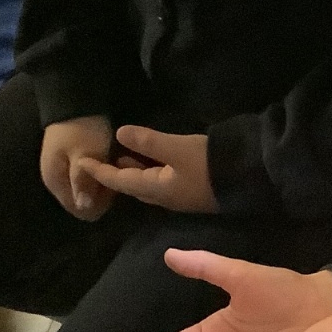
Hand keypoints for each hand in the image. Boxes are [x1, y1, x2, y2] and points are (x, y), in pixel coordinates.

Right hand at [40, 116, 115, 219]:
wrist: (77, 98)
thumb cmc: (82, 127)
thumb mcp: (85, 153)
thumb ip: (83, 181)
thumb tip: (84, 209)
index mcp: (55, 182)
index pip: (80, 211)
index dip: (100, 204)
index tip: (113, 185)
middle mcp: (57, 182)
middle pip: (84, 203)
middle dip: (103, 194)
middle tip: (117, 173)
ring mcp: (65, 172)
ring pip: (88, 191)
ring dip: (103, 183)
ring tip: (116, 166)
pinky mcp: (73, 163)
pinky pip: (89, 178)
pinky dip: (101, 174)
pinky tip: (111, 161)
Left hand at [75, 126, 217, 213]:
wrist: (248, 178)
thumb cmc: (209, 165)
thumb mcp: (176, 148)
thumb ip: (148, 142)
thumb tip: (120, 134)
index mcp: (156, 189)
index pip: (120, 180)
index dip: (100, 171)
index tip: (83, 163)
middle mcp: (164, 197)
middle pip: (132, 186)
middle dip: (115, 174)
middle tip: (102, 159)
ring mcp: (179, 195)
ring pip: (147, 184)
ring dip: (134, 171)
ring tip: (123, 155)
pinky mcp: (191, 190)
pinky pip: (161, 182)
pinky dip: (150, 170)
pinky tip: (152, 160)